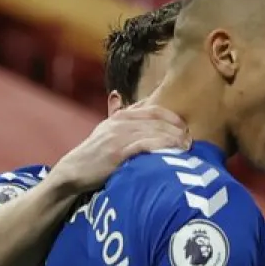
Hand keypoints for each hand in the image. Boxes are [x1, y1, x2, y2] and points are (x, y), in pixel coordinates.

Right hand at [49, 98, 188, 192]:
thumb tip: (117, 94)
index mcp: (120, 117)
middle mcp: (120, 124)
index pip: (152, 110)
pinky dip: (161, 147)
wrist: (73, 171)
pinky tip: (173, 151)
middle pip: (156, 121)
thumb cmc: (94, 154)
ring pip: (153, 132)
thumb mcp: (104, 129)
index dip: (172, 117)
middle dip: (177, 130)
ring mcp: (118, 137)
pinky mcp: (117, 153)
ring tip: (187, 147)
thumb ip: (115, 113)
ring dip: (173, 139)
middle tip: (191, 139)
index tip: (185, 126)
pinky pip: (144, 145)